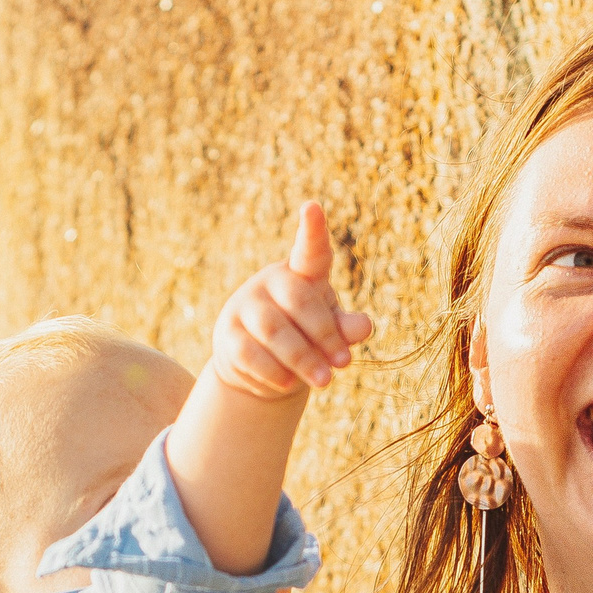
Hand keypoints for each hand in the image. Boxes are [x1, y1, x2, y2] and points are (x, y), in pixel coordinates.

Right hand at [209, 201, 372, 396]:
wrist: (260, 368)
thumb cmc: (305, 337)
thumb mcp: (330, 332)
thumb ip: (345, 328)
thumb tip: (363, 326)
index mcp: (302, 274)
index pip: (310, 250)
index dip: (312, 230)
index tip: (312, 208)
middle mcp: (271, 282)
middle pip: (298, 300)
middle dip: (324, 334)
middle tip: (344, 363)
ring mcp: (245, 306)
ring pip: (274, 329)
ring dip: (302, 358)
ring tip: (325, 381)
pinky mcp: (228, 335)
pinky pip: (250, 353)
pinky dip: (274, 372)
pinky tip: (290, 385)